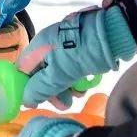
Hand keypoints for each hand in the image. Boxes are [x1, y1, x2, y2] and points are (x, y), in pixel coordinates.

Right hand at [17, 7, 135, 104]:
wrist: (114, 33)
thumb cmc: (81, 54)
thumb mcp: (58, 74)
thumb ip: (40, 89)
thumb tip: (26, 100)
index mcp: (38, 46)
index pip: (23, 69)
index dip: (26, 86)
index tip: (37, 101)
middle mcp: (48, 44)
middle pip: (41, 72)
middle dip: (51, 90)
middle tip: (64, 104)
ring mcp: (63, 45)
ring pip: (57, 71)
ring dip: (64, 87)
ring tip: (77, 95)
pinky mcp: (78, 48)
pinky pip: (69, 66)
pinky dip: (74, 78)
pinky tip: (84, 86)